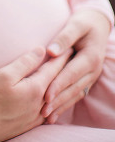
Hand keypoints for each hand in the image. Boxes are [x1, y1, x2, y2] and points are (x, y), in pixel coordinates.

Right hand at [0, 45, 68, 141]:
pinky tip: (56, 104)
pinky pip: (49, 113)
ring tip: (71, 82)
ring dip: (64, 90)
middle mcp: (41, 104)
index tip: (70, 47)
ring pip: (56, 100)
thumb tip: (41, 51)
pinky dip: (56, 105)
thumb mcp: (3, 75)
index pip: (54, 68)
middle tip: (75, 60)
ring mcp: (36, 117)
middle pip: (58, 84)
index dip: (62, 57)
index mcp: (36, 89)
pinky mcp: (29, 126)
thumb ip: (24, 63)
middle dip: (67, 71)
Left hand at [41, 8, 110, 122]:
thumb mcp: (75, 25)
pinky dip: (65, 105)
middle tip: (43, 112)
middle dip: (59, 101)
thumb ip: (63, 38)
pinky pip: (76, 95)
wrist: (97, 25)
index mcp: (90, 57)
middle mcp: (93, 70)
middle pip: (73, 88)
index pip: (71, 74)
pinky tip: (54, 115)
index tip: (45, 96)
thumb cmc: (83, 23)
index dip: (58, 85)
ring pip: (75, 95)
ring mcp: (91, 77)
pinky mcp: (86, 80)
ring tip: (47, 117)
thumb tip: (50, 52)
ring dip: (62, 107)